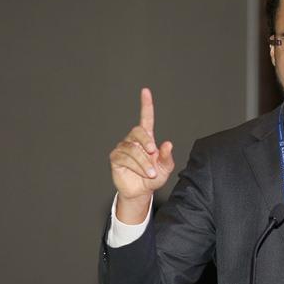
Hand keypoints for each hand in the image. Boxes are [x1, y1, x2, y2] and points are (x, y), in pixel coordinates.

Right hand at [109, 88, 174, 221]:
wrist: (142, 192)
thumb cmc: (154, 177)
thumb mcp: (165, 168)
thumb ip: (167, 156)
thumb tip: (167, 143)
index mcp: (147, 138)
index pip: (145, 118)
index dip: (146, 105)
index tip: (145, 91)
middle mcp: (133, 140)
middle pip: (138, 131)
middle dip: (146, 141)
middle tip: (153, 153)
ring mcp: (123, 148)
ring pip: (133, 149)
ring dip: (144, 162)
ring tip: (151, 173)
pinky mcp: (116, 158)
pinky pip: (125, 158)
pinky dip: (137, 166)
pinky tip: (143, 173)